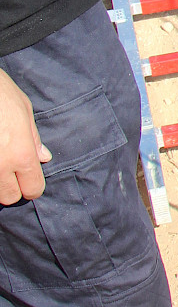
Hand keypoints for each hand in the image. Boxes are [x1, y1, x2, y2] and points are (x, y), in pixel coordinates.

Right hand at [0, 68, 49, 203]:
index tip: (26, 175)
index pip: (33, 189)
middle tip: (8, 168)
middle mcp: (0, 166)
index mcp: (21, 154)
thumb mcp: (23, 109)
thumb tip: (43, 157)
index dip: (31, 184)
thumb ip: (33, 138)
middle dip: (10, 186)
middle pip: (8, 197)